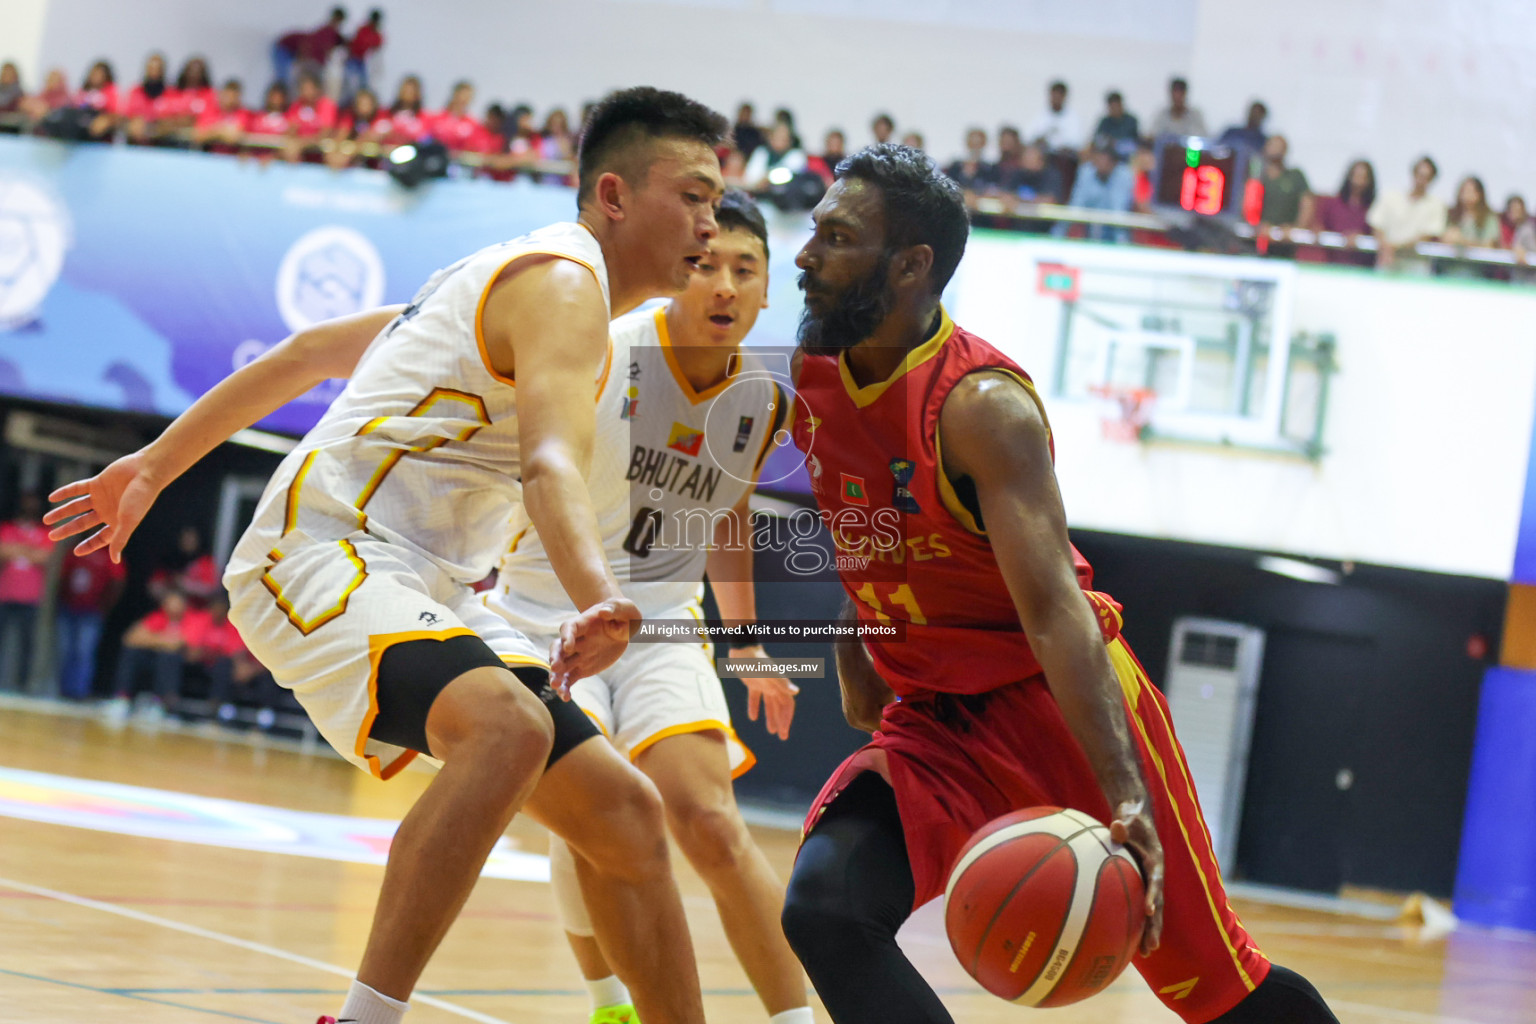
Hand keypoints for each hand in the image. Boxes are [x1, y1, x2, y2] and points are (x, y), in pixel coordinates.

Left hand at [43, 451, 160, 562]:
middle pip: (83, 523)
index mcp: (117, 522)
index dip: (89, 545)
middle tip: (51, 536)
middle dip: (67, 530)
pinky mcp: (98, 482)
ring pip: (77, 506)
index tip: (75, 551)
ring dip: (62, 512)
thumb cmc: (141, 498)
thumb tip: (115, 561)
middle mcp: (108, 510)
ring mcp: (102, 496)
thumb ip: (120, 540)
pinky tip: (52, 497)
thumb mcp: (128, 521)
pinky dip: (65, 492)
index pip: (100, 537)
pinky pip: (78, 488)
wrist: (146, 471)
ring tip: (47, 519)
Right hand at [548, 598, 640, 696]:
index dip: (567, 636)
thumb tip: (605, 612)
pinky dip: (566, 688)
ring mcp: (577, 655)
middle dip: (556, 657)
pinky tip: (566, 698)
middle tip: (556, 668)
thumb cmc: (622, 613)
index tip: (568, 647)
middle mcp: (576, 640)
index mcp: (583, 623)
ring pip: (561, 666)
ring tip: (556, 687)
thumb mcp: (624, 608)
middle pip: (559, 647)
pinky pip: (570, 678)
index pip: (569, 628)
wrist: (622, 624)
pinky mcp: (582, 667)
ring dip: (557, 676)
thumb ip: (615, 609)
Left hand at [731, 646, 798, 739]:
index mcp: (780, 685)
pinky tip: (753, 717)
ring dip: (771, 717)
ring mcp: (764, 684)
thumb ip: (781, 682)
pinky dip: (754, 707)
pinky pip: (755, 698)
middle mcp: (774, 686)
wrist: (742, 648)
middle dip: (782, 721)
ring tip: (771, 731)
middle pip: (780, 707)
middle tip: (782, 737)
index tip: (783, 731)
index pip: (787, 705)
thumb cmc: (756, 660)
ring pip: (769, 704)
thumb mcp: (768, 673)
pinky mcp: (753, 683)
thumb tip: (796, 692)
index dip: (787, 718)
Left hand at [1109, 797, 1164, 955]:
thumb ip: (1125, 823)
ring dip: (1149, 930)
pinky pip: (1139, 903)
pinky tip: (1128, 939)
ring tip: (1145, 953)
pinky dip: (1136, 920)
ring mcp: (1148, 880)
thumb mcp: (1129, 816)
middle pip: (1158, 903)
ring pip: (1152, 909)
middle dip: (1155, 925)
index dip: (1153, 895)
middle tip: (1151, 946)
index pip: (1155, 879)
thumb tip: (1116, 826)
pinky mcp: (1141, 882)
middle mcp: (1155, 873)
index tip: (1148, 910)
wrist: (1137, 814)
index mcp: (1155, 858)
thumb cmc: (1132, 815)